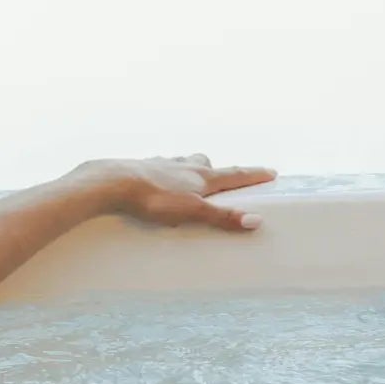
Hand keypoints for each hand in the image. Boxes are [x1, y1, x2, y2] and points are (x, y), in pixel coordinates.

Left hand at [77, 155, 274, 232]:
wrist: (113, 181)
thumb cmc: (154, 197)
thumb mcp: (192, 211)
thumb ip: (222, 217)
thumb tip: (255, 220)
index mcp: (200, 176)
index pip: (234, 175)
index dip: (253, 175)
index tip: (271, 172)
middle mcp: (184, 166)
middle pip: (207, 163)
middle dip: (218, 170)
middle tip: (223, 177)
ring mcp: (162, 164)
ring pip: (183, 162)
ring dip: (191, 168)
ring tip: (190, 179)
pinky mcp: (143, 167)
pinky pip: (160, 168)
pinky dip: (166, 172)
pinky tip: (158, 180)